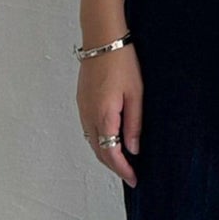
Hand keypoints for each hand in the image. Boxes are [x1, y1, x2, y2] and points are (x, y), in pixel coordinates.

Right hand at [78, 46, 141, 185]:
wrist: (102, 40)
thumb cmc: (123, 63)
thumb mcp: (136, 95)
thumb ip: (134, 124)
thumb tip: (133, 150)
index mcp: (104, 116)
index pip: (111, 153)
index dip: (123, 170)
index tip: (134, 179)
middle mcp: (89, 116)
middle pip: (99, 152)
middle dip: (114, 167)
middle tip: (130, 176)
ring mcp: (82, 109)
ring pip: (92, 142)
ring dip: (106, 156)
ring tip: (123, 164)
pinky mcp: (82, 102)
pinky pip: (89, 131)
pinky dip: (99, 143)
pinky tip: (111, 143)